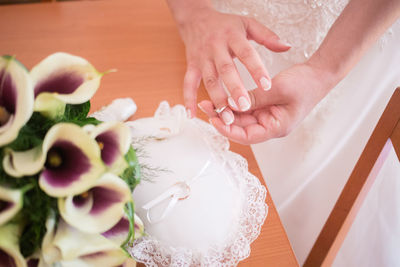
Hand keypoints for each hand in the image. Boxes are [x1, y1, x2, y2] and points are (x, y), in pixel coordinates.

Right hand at [174, 6, 290, 120]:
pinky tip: (192, 115)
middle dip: (235, 90)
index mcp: (232, 37)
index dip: (256, 69)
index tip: (267, 86)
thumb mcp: (248, 24)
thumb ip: (268, 36)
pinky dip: (188, 99)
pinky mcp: (191, 66)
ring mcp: (202, 58)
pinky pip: (188, 84)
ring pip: (209, 80)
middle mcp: (216, 48)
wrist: (196, 19)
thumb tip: (287, 46)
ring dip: (217, 99)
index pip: (246, 53)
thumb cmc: (226, 25)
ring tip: (226, 117)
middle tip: (245, 107)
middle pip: (226, 70)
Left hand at [198, 63, 337, 144]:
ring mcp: (267, 116)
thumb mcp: (278, 89)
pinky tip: (222, 97)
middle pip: (240, 128)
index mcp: (276, 128)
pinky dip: (234, 104)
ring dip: (226, 110)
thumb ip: (255, 98)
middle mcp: (270, 125)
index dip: (228, 130)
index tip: (213, 120)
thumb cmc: (305, 84)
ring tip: (208, 102)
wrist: (320, 73)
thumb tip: (230, 103)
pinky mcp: (265, 107)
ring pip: (241, 118)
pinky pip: (246, 108)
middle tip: (205, 107)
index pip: (247, 136)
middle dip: (222, 118)